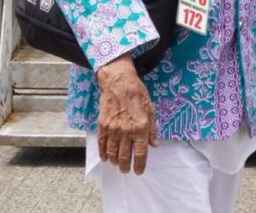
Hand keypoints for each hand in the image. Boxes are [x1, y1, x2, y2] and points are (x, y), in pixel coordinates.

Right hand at [95, 56, 156, 174]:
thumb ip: (152, 130)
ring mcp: (113, 129)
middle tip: (126, 170)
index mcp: (140, 128)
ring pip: (112, 152)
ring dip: (115, 161)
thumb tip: (153, 145)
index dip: (140, 165)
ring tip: (117, 164)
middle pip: (124, 156)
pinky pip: (101, 144)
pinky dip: (103, 153)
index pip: (141, 153)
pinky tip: (105, 158)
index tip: (139, 171)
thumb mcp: (151, 110)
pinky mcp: (102, 125)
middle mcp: (126, 131)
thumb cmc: (138, 95)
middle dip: (125, 166)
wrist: (119, 83)